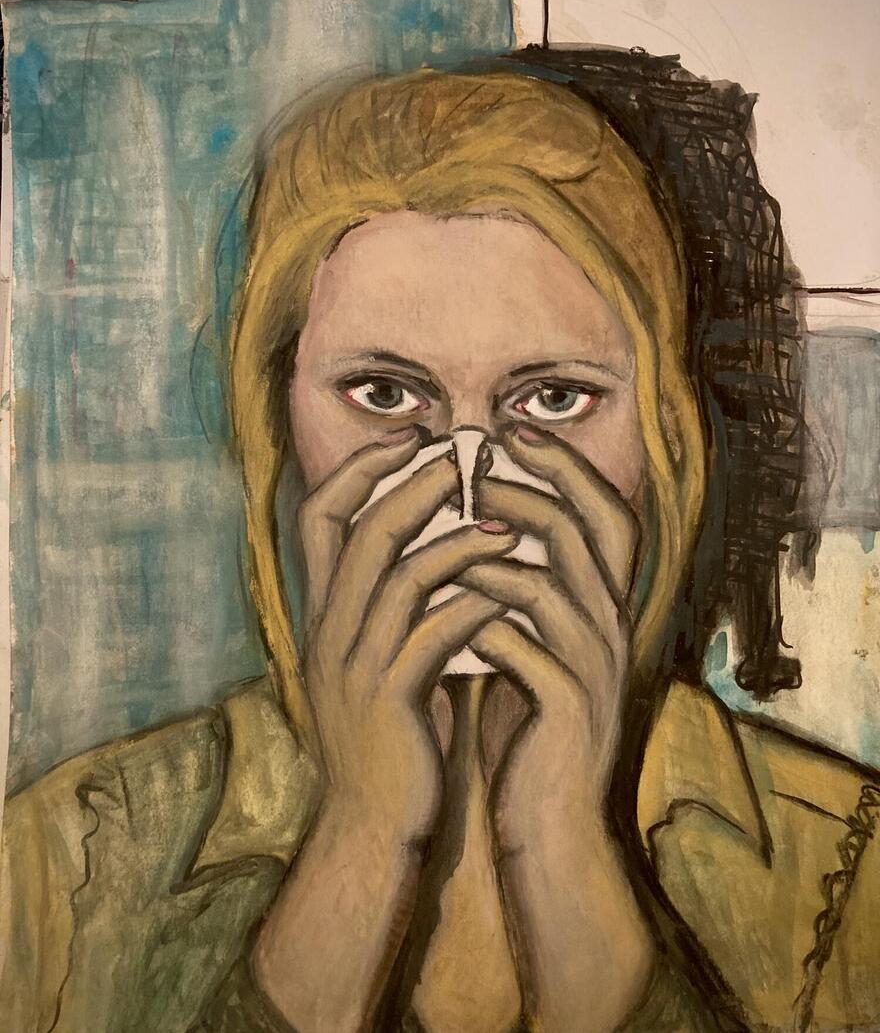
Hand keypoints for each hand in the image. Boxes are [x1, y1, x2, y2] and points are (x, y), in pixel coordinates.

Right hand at [299, 429, 518, 846]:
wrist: (371, 827)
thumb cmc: (388, 738)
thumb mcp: (377, 662)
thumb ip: (394, 608)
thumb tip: (441, 546)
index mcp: (322, 615)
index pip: (318, 517)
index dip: (358, 469)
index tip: (408, 437)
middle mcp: (328, 631)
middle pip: (359, 531)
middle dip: (409, 483)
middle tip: (460, 454)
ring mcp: (354, 665)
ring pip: (399, 575)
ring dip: (456, 539)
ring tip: (506, 522)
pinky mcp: (390, 700)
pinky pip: (433, 631)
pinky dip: (473, 601)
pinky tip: (509, 586)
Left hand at [459, 424, 638, 851]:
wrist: (551, 825)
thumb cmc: (529, 727)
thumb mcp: (532, 647)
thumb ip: (518, 594)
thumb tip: (470, 527)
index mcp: (602, 608)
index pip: (608, 515)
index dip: (568, 468)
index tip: (514, 433)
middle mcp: (611, 628)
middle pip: (599, 529)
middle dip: (543, 484)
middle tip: (483, 461)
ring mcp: (596, 668)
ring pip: (559, 582)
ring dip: (500, 550)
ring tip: (450, 531)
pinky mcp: (570, 709)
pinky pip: (528, 646)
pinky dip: (486, 620)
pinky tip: (448, 612)